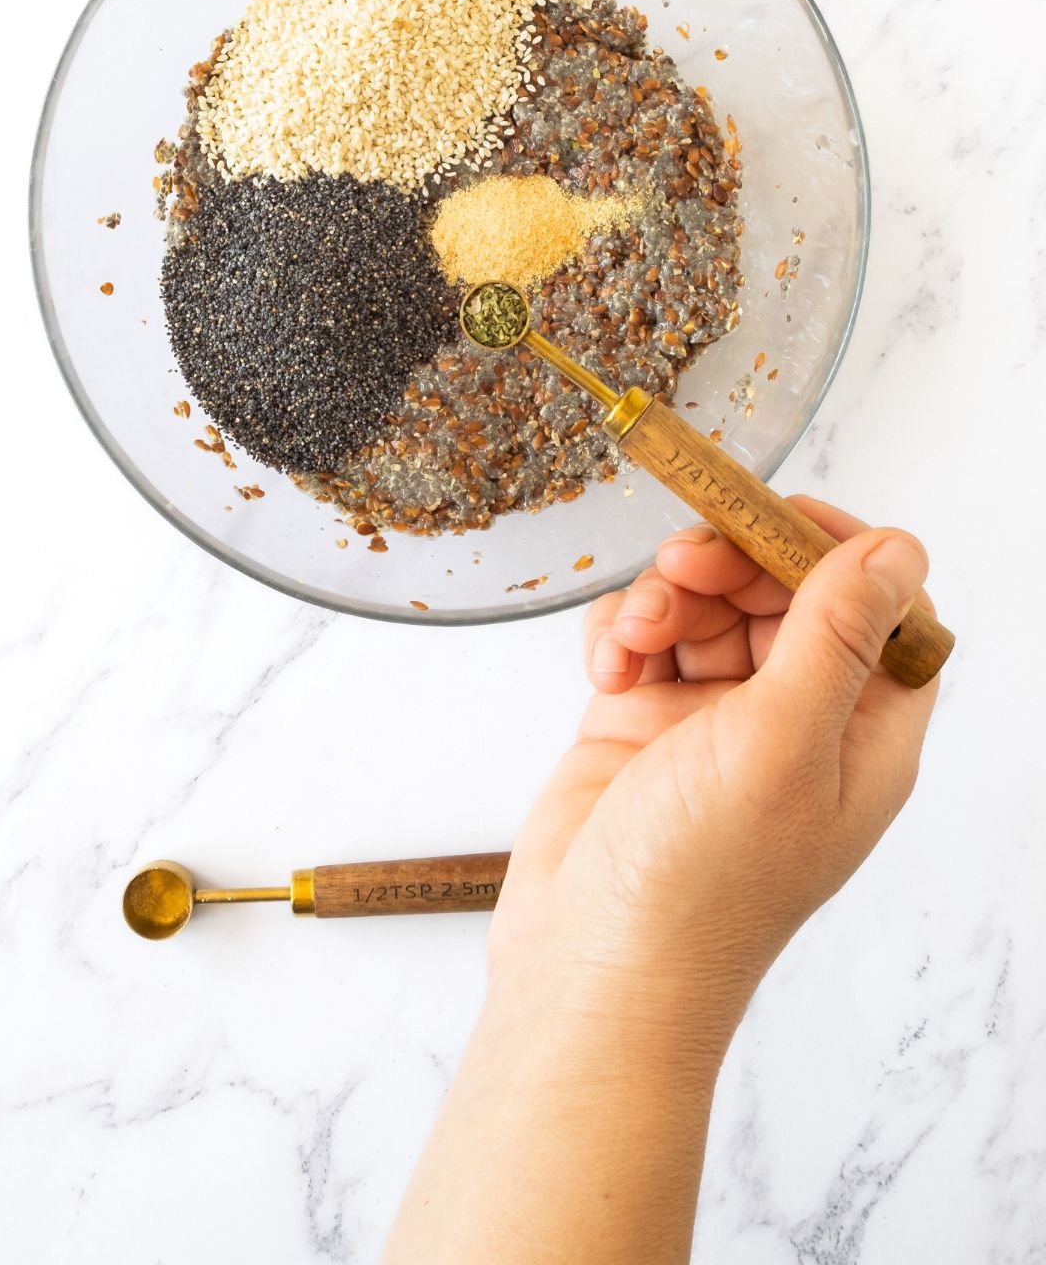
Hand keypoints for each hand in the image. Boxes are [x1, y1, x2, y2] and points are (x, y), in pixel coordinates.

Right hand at [487, 497, 938, 1043]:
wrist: (587, 971)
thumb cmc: (699, 886)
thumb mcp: (781, 745)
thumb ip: (836, 637)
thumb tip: (899, 549)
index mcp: (860, 735)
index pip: (880, 609)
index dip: (837, 551)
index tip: (774, 515)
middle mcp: (795, 724)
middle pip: (783, 595)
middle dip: (731, 566)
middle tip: (682, 567)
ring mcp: (715, 726)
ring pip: (705, 608)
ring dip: (664, 601)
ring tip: (634, 640)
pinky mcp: (643, 728)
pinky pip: (643, 642)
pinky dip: (621, 638)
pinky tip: (606, 671)